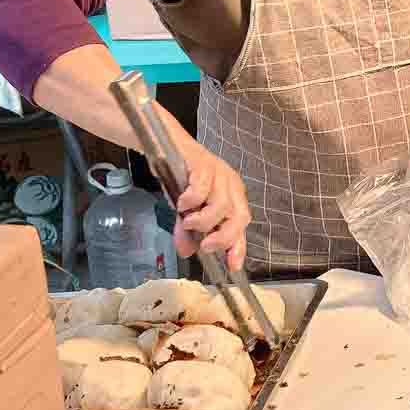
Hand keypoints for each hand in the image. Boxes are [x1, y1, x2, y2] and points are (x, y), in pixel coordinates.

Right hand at [169, 131, 249, 272]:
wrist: (168, 145)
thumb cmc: (183, 178)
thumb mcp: (187, 209)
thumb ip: (189, 230)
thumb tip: (186, 251)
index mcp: (233, 196)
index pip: (242, 224)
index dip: (239, 246)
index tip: (233, 265)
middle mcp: (231, 185)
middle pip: (240, 217)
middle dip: (224, 237)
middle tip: (206, 245)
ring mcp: (219, 173)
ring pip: (222, 205)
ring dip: (204, 220)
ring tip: (188, 220)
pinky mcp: (203, 164)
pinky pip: (202, 187)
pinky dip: (191, 200)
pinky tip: (182, 203)